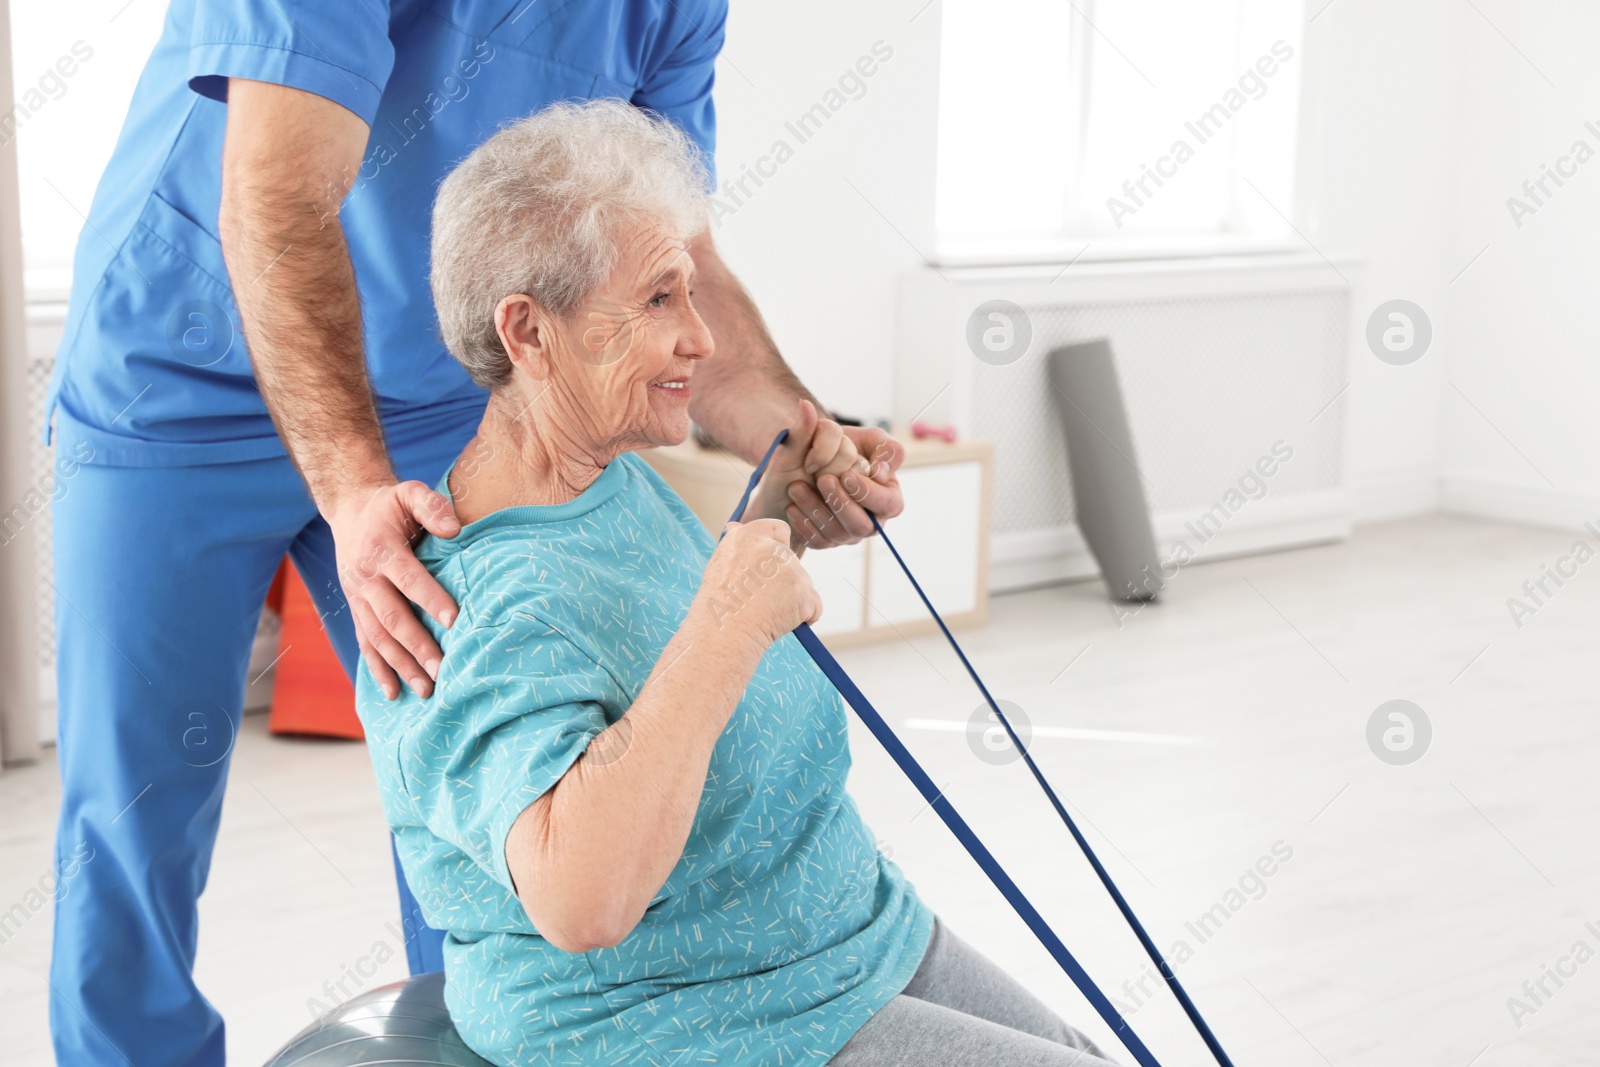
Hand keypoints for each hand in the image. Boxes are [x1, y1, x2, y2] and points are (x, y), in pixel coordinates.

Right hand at [326, 481, 462, 699]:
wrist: (350, 511)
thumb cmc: (390, 505)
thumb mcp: (409, 492)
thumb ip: (432, 505)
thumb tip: (455, 529)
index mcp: (381, 549)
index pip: (408, 578)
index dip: (430, 599)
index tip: (455, 620)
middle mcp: (365, 578)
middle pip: (392, 617)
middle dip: (417, 646)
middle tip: (444, 669)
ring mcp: (358, 598)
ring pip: (378, 638)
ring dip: (401, 666)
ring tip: (427, 689)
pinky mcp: (356, 611)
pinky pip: (365, 644)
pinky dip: (378, 670)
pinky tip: (394, 693)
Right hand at [696, 517, 821, 651]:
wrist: (723, 633)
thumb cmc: (717, 605)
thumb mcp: (720, 564)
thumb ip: (736, 544)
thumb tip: (734, 525)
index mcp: (748, 536)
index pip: (778, 529)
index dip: (777, 547)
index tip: (767, 567)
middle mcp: (772, 548)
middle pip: (792, 562)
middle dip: (783, 580)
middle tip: (759, 600)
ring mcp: (791, 570)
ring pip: (803, 585)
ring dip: (792, 600)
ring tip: (766, 613)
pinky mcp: (804, 592)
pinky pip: (814, 606)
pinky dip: (804, 617)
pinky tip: (781, 623)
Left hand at [783, 416, 906, 549]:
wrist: (812, 458)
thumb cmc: (847, 448)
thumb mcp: (870, 438)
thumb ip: (886, 448)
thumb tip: (882, 471)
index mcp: (889, 497)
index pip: (890, 504)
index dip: (868, 493)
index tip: (845, 474)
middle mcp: (871, 521)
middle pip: (863, 526)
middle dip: (842, 503)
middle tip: (823, 479)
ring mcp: (848, 534)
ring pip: (837, 534)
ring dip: (816, 509)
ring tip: (797, 486)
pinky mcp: (826, 540)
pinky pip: (817, 542)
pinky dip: (803, 524)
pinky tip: (792, 506)